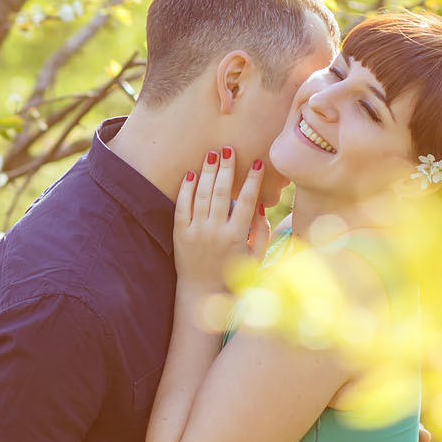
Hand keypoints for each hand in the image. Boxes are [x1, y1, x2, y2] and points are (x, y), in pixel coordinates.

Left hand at [174, 148, 269, 291]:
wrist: (201, 293)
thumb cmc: (233, 274)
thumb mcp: (256, 257)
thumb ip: (262, 232)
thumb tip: (259, 206)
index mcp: (236, 237)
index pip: (246, 201)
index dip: (252, 180)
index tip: (257, 162)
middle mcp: (215, 232)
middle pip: (221, 193)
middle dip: (226, 168)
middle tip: (228, 148)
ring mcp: (195, 232)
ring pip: (201, 196)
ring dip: (207, 173)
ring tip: (212, 154)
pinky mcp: (179, 235)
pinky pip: (181, 207)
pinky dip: (186, 189)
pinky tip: (190, 174)